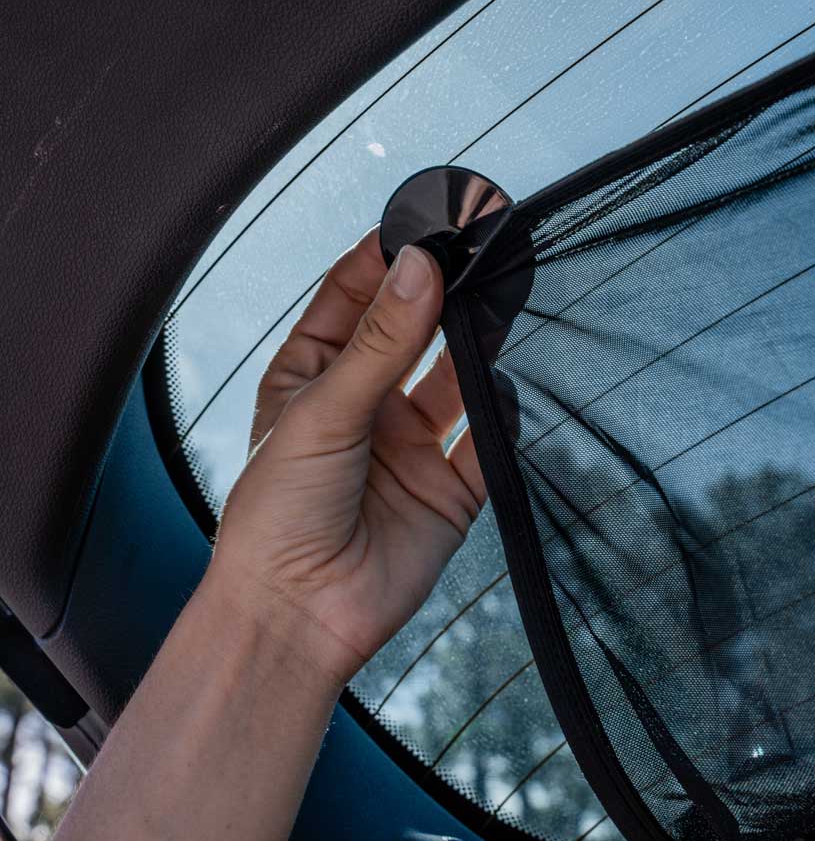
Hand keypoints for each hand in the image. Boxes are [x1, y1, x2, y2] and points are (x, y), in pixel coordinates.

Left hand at [207, 228, 484, 687]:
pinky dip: (506, 415)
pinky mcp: (449, 489)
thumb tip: (420, 268)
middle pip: (413, 333)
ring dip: (478, 346)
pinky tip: (512, 388)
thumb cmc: (277, 514)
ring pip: (456, 379)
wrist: (300, 615)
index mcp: (314, 378)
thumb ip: (378, 344)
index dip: (386, 260)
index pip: (353, 298)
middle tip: (476, 254)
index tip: (423, 226)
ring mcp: (409, 446)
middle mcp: (365, 406)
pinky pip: (488, 442)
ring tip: (501, 304)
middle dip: (442, 295)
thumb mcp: (320, 411)